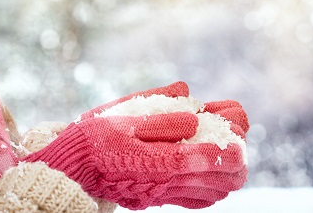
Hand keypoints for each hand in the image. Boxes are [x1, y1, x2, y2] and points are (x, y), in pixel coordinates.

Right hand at [24, 82, 247, 209]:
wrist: (75, 167)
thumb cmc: (97, 138)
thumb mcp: (124, 118)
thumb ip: (162, 116)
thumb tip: (195, 111)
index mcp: (159, 159)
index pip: (208, 157)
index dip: (230, 144)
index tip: (237, 126)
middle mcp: (167, 182)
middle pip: (220, 180)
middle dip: (237, 156)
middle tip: (235, 131)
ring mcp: (166, 192)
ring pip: (214, 192)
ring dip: (230, 170)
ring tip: (230, 146)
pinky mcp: (160, 197)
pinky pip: (198, 199)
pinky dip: (215, 185)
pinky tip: (214, 170)